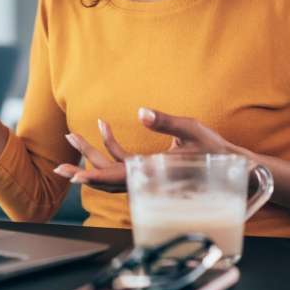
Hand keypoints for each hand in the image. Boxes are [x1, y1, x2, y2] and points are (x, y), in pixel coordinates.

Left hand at [53, 107, 254, 192]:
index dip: (94, 177)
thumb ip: (165, 121)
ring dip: (92, 154)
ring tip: (73, 136)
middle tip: (59, 164)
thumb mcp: (192, 129)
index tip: (74, 176)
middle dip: (82, 168)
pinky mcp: (149, 168)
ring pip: (112, 170)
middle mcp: (146, 177)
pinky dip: (111, 146)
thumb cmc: (213, 149)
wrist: (231, 166)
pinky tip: (104, 127)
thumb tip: (140, 112)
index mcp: (154, 172)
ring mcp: (146, 174)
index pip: (118, 178)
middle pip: (107, 177)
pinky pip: (124, 162)